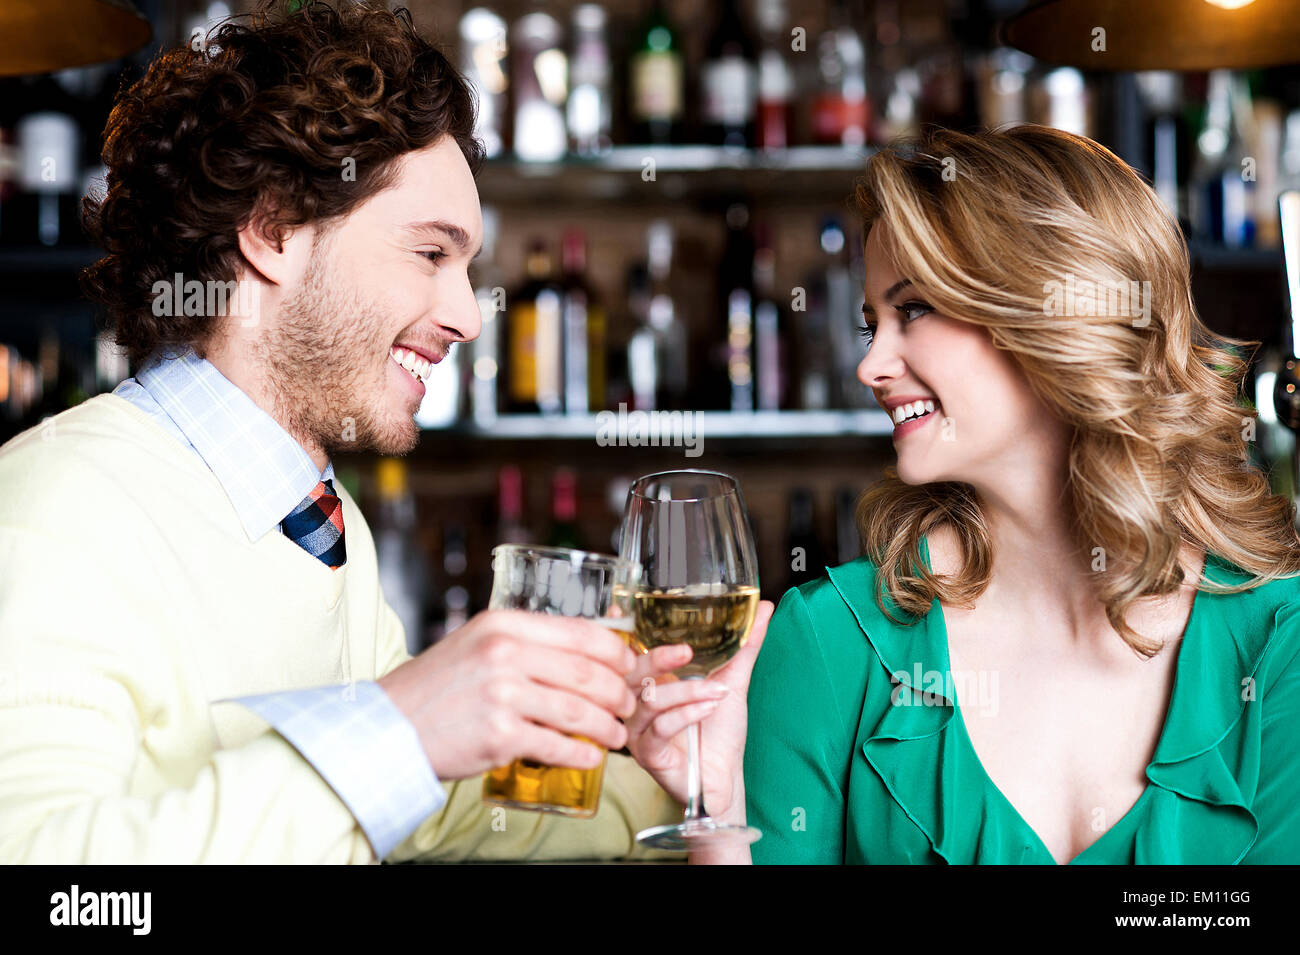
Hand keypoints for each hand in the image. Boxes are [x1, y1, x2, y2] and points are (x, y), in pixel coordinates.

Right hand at [377, 609, 637, 779]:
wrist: (390, 727)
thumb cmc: (438, 687)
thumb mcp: (478, 643)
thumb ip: (525, 642)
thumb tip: (583, 652)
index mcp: (504, 624)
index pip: (582, 633)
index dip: (617, 653)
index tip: (630, 666)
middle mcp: (505, 654)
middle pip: (589, 673)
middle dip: (619, 694)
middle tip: (627, 705)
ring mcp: (503, 695)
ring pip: (579, 711)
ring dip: (607, 727)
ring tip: (615, 736)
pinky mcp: (499, 736)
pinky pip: (557, 746)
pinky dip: (581, 754)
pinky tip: (590, 757)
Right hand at [622, 600, 774, 822]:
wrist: (726, 775)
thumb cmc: (721, 729)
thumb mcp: (733, 679)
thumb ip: (744, 644)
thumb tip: (764, 606)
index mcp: (649, 680)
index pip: (626, 651)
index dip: (619, 632)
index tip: (622, 608)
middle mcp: (636, 702)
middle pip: (630, 672)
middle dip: (657, 658)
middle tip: (686, 651)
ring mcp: (638, 728)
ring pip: (648, 700)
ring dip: (687, 693)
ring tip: (718, 692)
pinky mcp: (647, 753)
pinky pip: (659, 728)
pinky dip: (686, 714)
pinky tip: (708, 708)